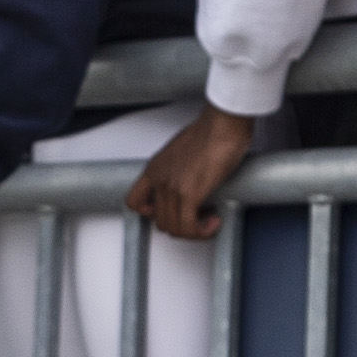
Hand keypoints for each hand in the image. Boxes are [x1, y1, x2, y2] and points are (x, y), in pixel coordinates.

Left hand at [125, 103, 255, 241]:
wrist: (222, 124)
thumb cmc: (210, 130)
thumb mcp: (183, 151)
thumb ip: (179, 169)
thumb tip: (190, 181)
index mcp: (155, 168)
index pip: (134, 201)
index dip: (149, 213)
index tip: (168, 213)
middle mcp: (159, 179)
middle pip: (159, 221)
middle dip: (181, 225)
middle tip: (197, 216)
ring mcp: (172, 188)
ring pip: (175, 229)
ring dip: (194, 231)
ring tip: (208, 220)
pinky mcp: (189, 194)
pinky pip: (189, 227)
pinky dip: (202, 232)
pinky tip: (213, 222)